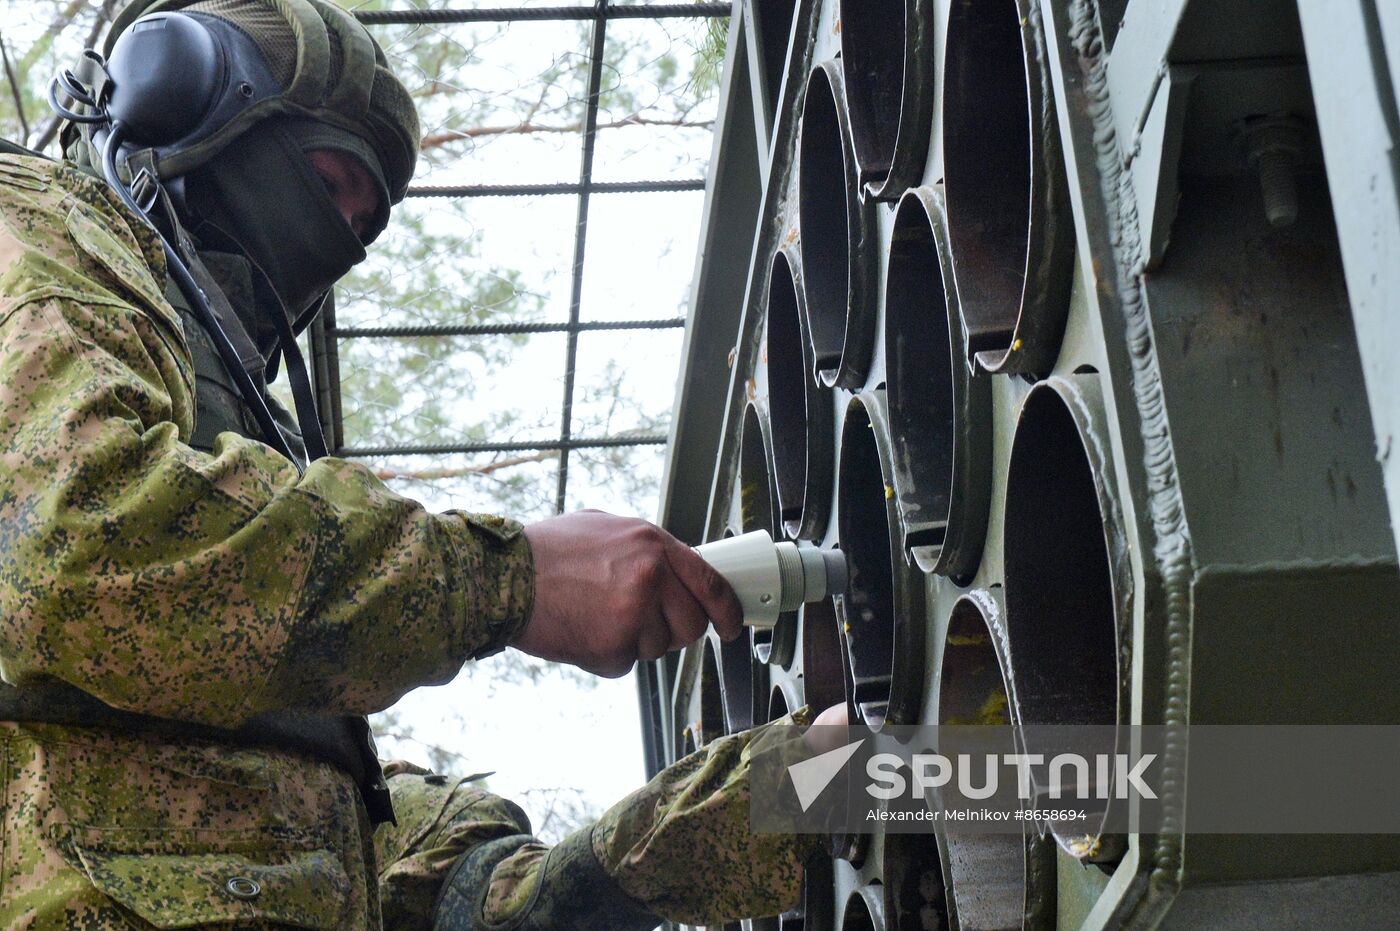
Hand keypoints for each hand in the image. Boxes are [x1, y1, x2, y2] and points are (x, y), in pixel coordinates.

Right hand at [513, 510, 743, 676]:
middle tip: (643, 621)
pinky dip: (608, 654)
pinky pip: (628, 662)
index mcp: (652, 543)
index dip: (728, 610)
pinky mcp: (614, 648)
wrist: (504, 578)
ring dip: (636, 641)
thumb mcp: (606, 528)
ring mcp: (633, 615)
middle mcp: (650, 577)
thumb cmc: (547, 552)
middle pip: (691, 624)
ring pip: (660, 647)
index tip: (732, 624)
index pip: (711, 583)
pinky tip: (583, 629)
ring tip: (598, 615)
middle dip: (674, 630)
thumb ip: (646, 549)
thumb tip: (676, 570)